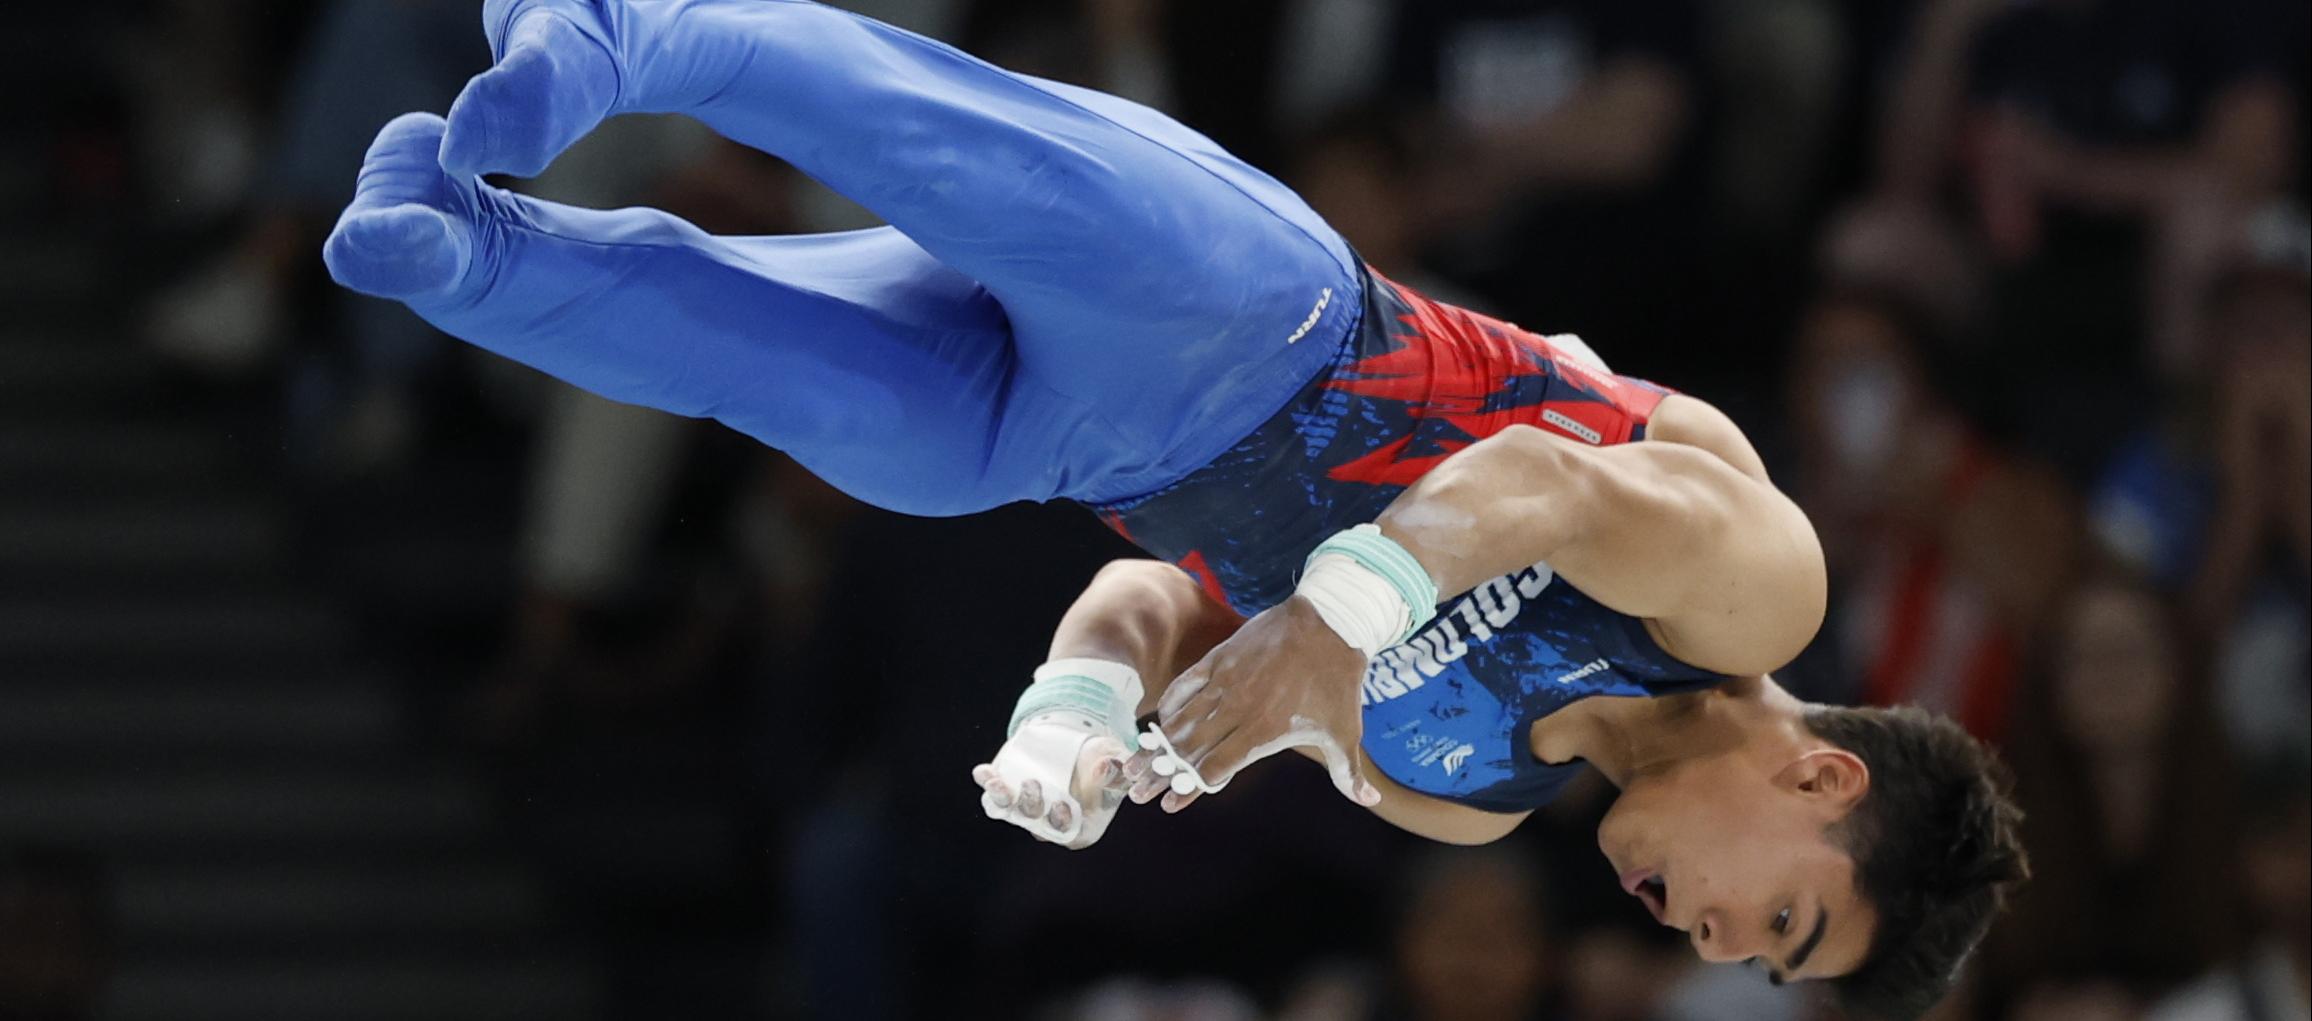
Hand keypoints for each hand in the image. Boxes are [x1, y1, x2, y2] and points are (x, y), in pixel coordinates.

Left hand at [973, 732, 1132, 849]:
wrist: (1076, 741)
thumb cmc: (1101, 760)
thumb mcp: (1114, 761)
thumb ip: (1115, 769)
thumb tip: (1104, 768)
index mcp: (1080, 823)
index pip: (1070, 833)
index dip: (1063, 824)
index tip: (1061, 805)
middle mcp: (1051, 821)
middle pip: (1038, 824)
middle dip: (1033, 807)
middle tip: (1034, 784)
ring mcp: (1028, 808)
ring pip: (1012, 812)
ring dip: (1004, 799)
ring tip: (998, 783)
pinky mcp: (1011, 791)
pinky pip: (995, 795)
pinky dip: (988, 784)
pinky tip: (983, 773)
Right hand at [1124, 597, 1380, 812]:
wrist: (1329, 622)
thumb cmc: (1337, 680)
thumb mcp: (1345, 730)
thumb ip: (1349, 772)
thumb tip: (1369, 801)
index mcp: (1263, 732)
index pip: (1214, 768)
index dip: (1190, 789)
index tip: (1170, 805)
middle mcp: (1237, 710)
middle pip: (1188, 749)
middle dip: (1160, 773)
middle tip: (1135, 790)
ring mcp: (1225, 682)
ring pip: (1181, 720)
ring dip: (1157, 744)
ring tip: (1134, 762)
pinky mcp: (1219, 659)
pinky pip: (1184, 686)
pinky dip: (1168, 706)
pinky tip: (1157, 721)